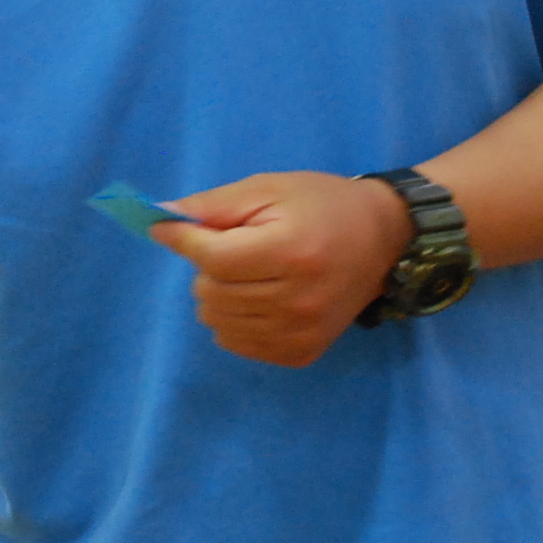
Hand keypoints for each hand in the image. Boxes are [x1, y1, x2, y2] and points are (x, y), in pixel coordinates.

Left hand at [154, 171, 411, 366]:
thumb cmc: (321, 204)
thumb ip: (214, 206)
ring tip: (249, 270)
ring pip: (217, 321)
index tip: (167, 227)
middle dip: (208, 265)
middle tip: (236, 245)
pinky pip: (236, 342)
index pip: (213, 259)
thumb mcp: (268, 189)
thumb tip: (161, 218)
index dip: (184, 240)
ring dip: (218, 293)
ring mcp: (301, 333)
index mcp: (291, 253)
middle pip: (211, 292)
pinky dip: (233, 319)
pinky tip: (258, 295)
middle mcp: (297, 301)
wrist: (382, 239)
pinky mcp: (302, 353)